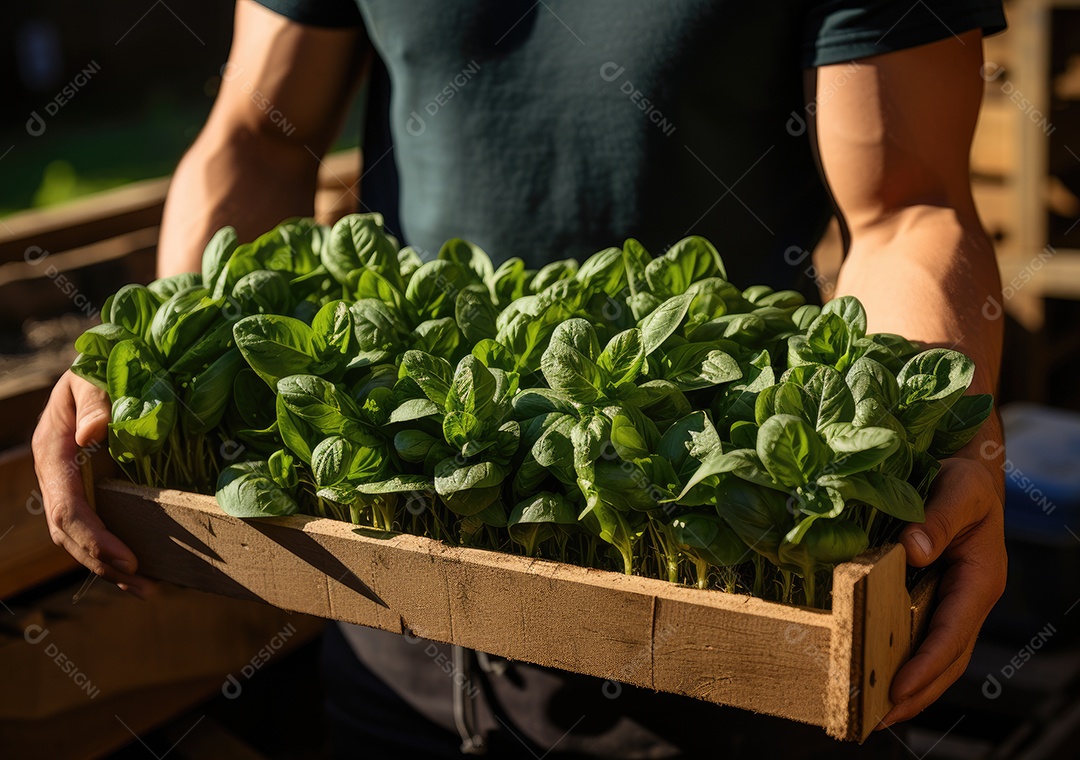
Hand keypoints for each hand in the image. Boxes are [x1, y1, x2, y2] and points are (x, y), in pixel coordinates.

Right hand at [32, 371, 156, 598]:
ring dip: (109, 569)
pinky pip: (94, 528)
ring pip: (79, 539)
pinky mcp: (86, 490)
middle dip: (104, 563)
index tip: (129, 559)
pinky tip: (140, 572)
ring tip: (149, 590)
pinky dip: (113, 553)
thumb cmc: (97, 369)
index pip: (68, 508)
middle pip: (70, 534)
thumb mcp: (92, 377)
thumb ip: (95, 401)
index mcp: (53, 452)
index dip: (96, 538)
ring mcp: (68, 486)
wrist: (94, 368)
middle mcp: (55, 476)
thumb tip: (93, 433)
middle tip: (146, 585)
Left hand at [880, 448, 1005, 726]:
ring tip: (867, 711)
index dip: (925, 664)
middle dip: (914, 693)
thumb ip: (939, 516)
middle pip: (944, 659)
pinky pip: (914, 634)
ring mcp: (948, 600)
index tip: (896, 688)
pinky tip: (866, 668)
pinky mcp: (928, 594)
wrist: (965, 467)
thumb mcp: (959, 488)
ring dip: (906, 686)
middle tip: (875, 719)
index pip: (951, 633)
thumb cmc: (964, 477)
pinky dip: (895, 656)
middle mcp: (964, 598)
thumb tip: (915, 549)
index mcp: (979, 580)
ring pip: (931, 654)